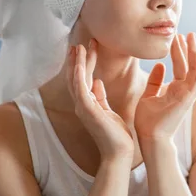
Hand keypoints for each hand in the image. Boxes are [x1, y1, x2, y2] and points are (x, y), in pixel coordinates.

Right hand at [68, 40, 133, 160]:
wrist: (119, 153)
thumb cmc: (116, 135)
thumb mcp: (108, 111)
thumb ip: (100, 97)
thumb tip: (97, 83)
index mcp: (87, 103)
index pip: (82, 78)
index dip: (82, 63)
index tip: (85, 47)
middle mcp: (82, 104)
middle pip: (76, 77)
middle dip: (77, 59)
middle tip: (80, 42)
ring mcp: (83, 107)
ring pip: (76, 80)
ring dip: (77, 63)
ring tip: (79, 47)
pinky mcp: (88, 110)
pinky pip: (81, 89)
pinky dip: (79, 75)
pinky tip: (79, 64)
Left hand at [134, 33, 195, 142]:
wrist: (150, 137)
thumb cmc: (147, 121)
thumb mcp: (148, 96)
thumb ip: (155, 82)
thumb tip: (160, 65)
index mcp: (174, 90)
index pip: (179, 67)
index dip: (178, 52)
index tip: (176, 38)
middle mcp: (183, 90)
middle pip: (188, 65)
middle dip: (187, 48)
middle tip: (187, 32)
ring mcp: (187, 94)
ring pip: (194, 69)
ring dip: (194, 52)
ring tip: (192, 36)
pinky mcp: (188, 98)